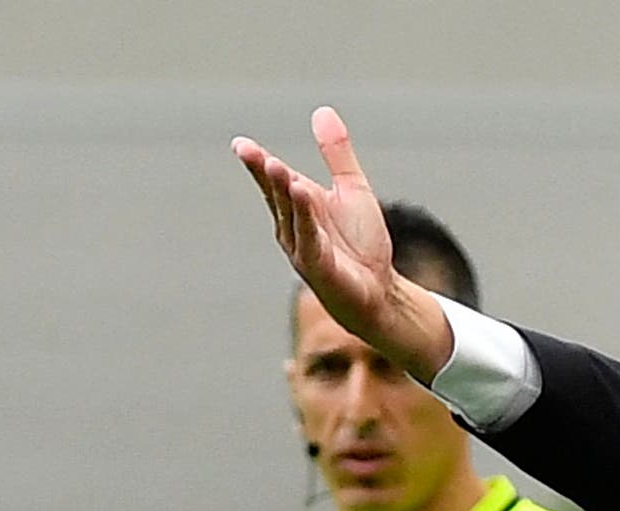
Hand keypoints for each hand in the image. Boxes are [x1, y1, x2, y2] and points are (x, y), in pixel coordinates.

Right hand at [232, 108, 451, 380]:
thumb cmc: (361, 244)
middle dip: (264, 174)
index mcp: (298, 206)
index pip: (273, 181)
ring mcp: (302, 248)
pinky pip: (310, 238)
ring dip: (283, 192)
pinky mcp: (319, 267)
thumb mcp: (352, 189)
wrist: (379, 290)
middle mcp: (293, 226)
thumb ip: (337, 154)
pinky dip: (306, 216)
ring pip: (290, 215)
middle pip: (276, 195)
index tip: (240, 144)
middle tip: (250, 151)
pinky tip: (301, 194)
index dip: (257, 164)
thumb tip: (322, 111)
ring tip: (275, 166)